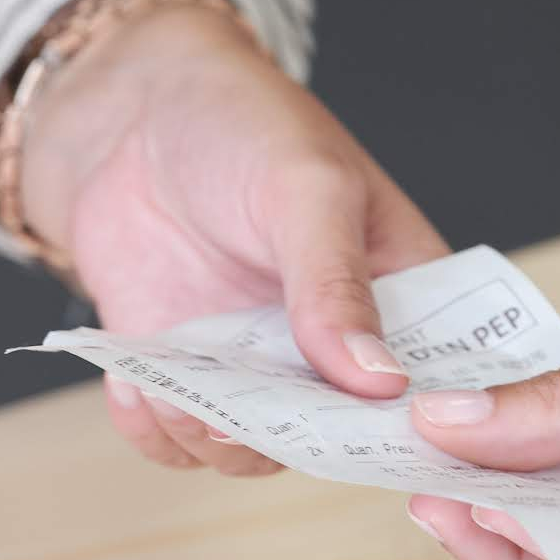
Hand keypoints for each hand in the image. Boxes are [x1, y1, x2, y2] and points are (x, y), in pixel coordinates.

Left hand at [20, 0, 447, 474]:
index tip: (366, 429)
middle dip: (290, 439)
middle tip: (246, 413)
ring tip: (178, 392)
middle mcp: (334, 347)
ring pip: (253, 453)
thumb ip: (336, 286)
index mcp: (400, 297)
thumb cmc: (241, 121)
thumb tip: (379, 382)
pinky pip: (177, 441)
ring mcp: (257, 367)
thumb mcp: (308, 189)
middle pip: (339, 439)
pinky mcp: (187, 374)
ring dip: (211, 439)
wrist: (127, 106)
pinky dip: (155, 430)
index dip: (411, 424)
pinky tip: (138, 384)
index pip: (433, 386)